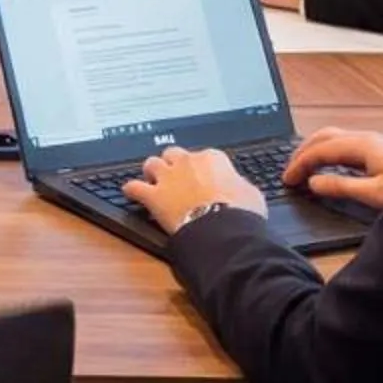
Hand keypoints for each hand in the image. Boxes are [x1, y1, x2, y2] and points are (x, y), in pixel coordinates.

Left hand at [123, 146, 265, 230]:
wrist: (223, 229)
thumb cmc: (241, 212)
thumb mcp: (251, 194)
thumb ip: (239, 185)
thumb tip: (238, 188)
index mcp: (212, 159)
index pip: (203, 156)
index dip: (201, 168)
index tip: (202, 177)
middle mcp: (187, 162)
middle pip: (173, 154)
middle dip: (173, 164)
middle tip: (175, 176)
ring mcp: (168, 177)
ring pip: (151, 164)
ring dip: (152, 172)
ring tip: (153, 180)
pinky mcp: (154, 196)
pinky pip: (135, 187)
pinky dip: (132, 190)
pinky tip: (131, 192)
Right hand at [285, 126, 382, 212]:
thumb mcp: (374, 194)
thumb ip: (341, 187)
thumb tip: (314, 183)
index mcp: (362, 144)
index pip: (320, 149)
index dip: (300, 163)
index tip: (287, 179)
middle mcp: (366, 137)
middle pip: (324, 136)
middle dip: (303, 152)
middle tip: (289, 172)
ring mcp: (375, 141)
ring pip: (334, 137)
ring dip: (315, 150)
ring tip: (303, 167)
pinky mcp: (381, 149)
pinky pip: (345, 143)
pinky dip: (329, 152)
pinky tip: (330, 166)